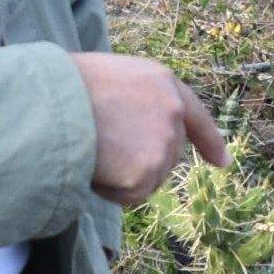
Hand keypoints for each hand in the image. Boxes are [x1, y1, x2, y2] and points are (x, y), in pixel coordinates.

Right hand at [73, 51, 228, 206]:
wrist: (49, 104)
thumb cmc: (66, 87)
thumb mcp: (113, 77)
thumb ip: (139, 101)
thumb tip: (138, 133)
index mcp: (164, 84)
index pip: (196, 117)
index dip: (211, 142)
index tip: (223, 163)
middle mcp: (172, 113)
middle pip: (167, 156)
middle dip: (141, 161)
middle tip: (102, 145)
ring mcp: (162, 145)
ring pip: (149, 178)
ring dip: (122, 176)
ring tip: (94, 150)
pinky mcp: (146, 173)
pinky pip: (130, 196)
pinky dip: (110, 191)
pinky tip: (95, 167)